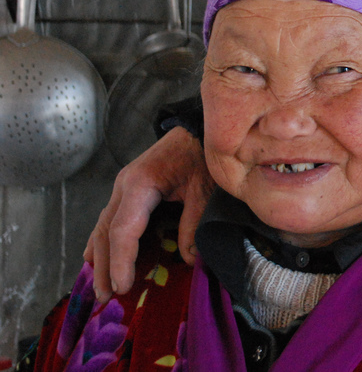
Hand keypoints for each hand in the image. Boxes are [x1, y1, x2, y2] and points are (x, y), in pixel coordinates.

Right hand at [85, 127, 213, 301]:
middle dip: (105, 266)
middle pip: (106, 232)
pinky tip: (94, 258)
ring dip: (100, 257)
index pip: (123, 230)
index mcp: (140, 185)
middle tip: (105, 296)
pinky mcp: (128, 189)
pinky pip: (109, 219)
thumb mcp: (204, 187)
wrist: (196, 129)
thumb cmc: (201, 155)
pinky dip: (102, 241)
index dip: (121, 261)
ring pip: (103, 226)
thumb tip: (190, 260)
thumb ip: (194, 222)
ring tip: (99, 286)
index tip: (122, 287)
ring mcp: (123, 187)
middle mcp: (124, 187)